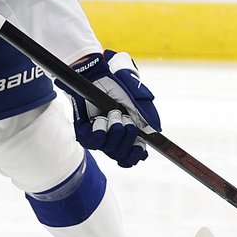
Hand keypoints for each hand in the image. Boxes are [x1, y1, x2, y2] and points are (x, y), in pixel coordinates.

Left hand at [64, 50, 159, 166]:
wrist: (99, 78)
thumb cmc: (119, 90)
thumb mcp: (138, 102)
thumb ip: (148, 117)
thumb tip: (153, 132)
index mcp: (126, 137)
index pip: (130, 159)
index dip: (136, 154)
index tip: (140, 143)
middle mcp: (111, 141)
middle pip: (122, 156)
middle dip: (128, 135)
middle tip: (126, 118)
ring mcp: (97, 138)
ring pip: (109, 149)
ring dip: (115, 129)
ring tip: (112, 113)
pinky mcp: (83, 133)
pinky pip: (94, 141)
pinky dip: (101, 129)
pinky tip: (100, 118)